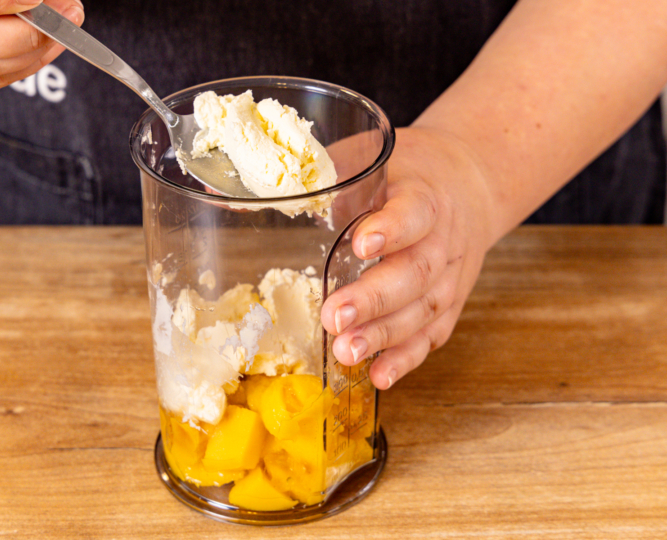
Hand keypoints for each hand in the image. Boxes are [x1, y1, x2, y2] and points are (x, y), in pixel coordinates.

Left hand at [321, 127, 497, 389]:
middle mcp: (445, 240)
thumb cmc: (411, 170)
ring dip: (385, 336)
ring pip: (424, 311)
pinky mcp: (449, 303)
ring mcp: (451, 277)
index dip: (392, 228)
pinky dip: (406, 358)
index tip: (361, 243)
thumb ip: (338, 171)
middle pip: (416, 273)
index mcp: (427, 195)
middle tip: (334, 317)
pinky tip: (379, 376)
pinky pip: (432, 335)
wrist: (470, 183)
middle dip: (375, 299)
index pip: (415, 212)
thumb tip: (282, 190)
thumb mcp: (378, 154)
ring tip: (346, 352)